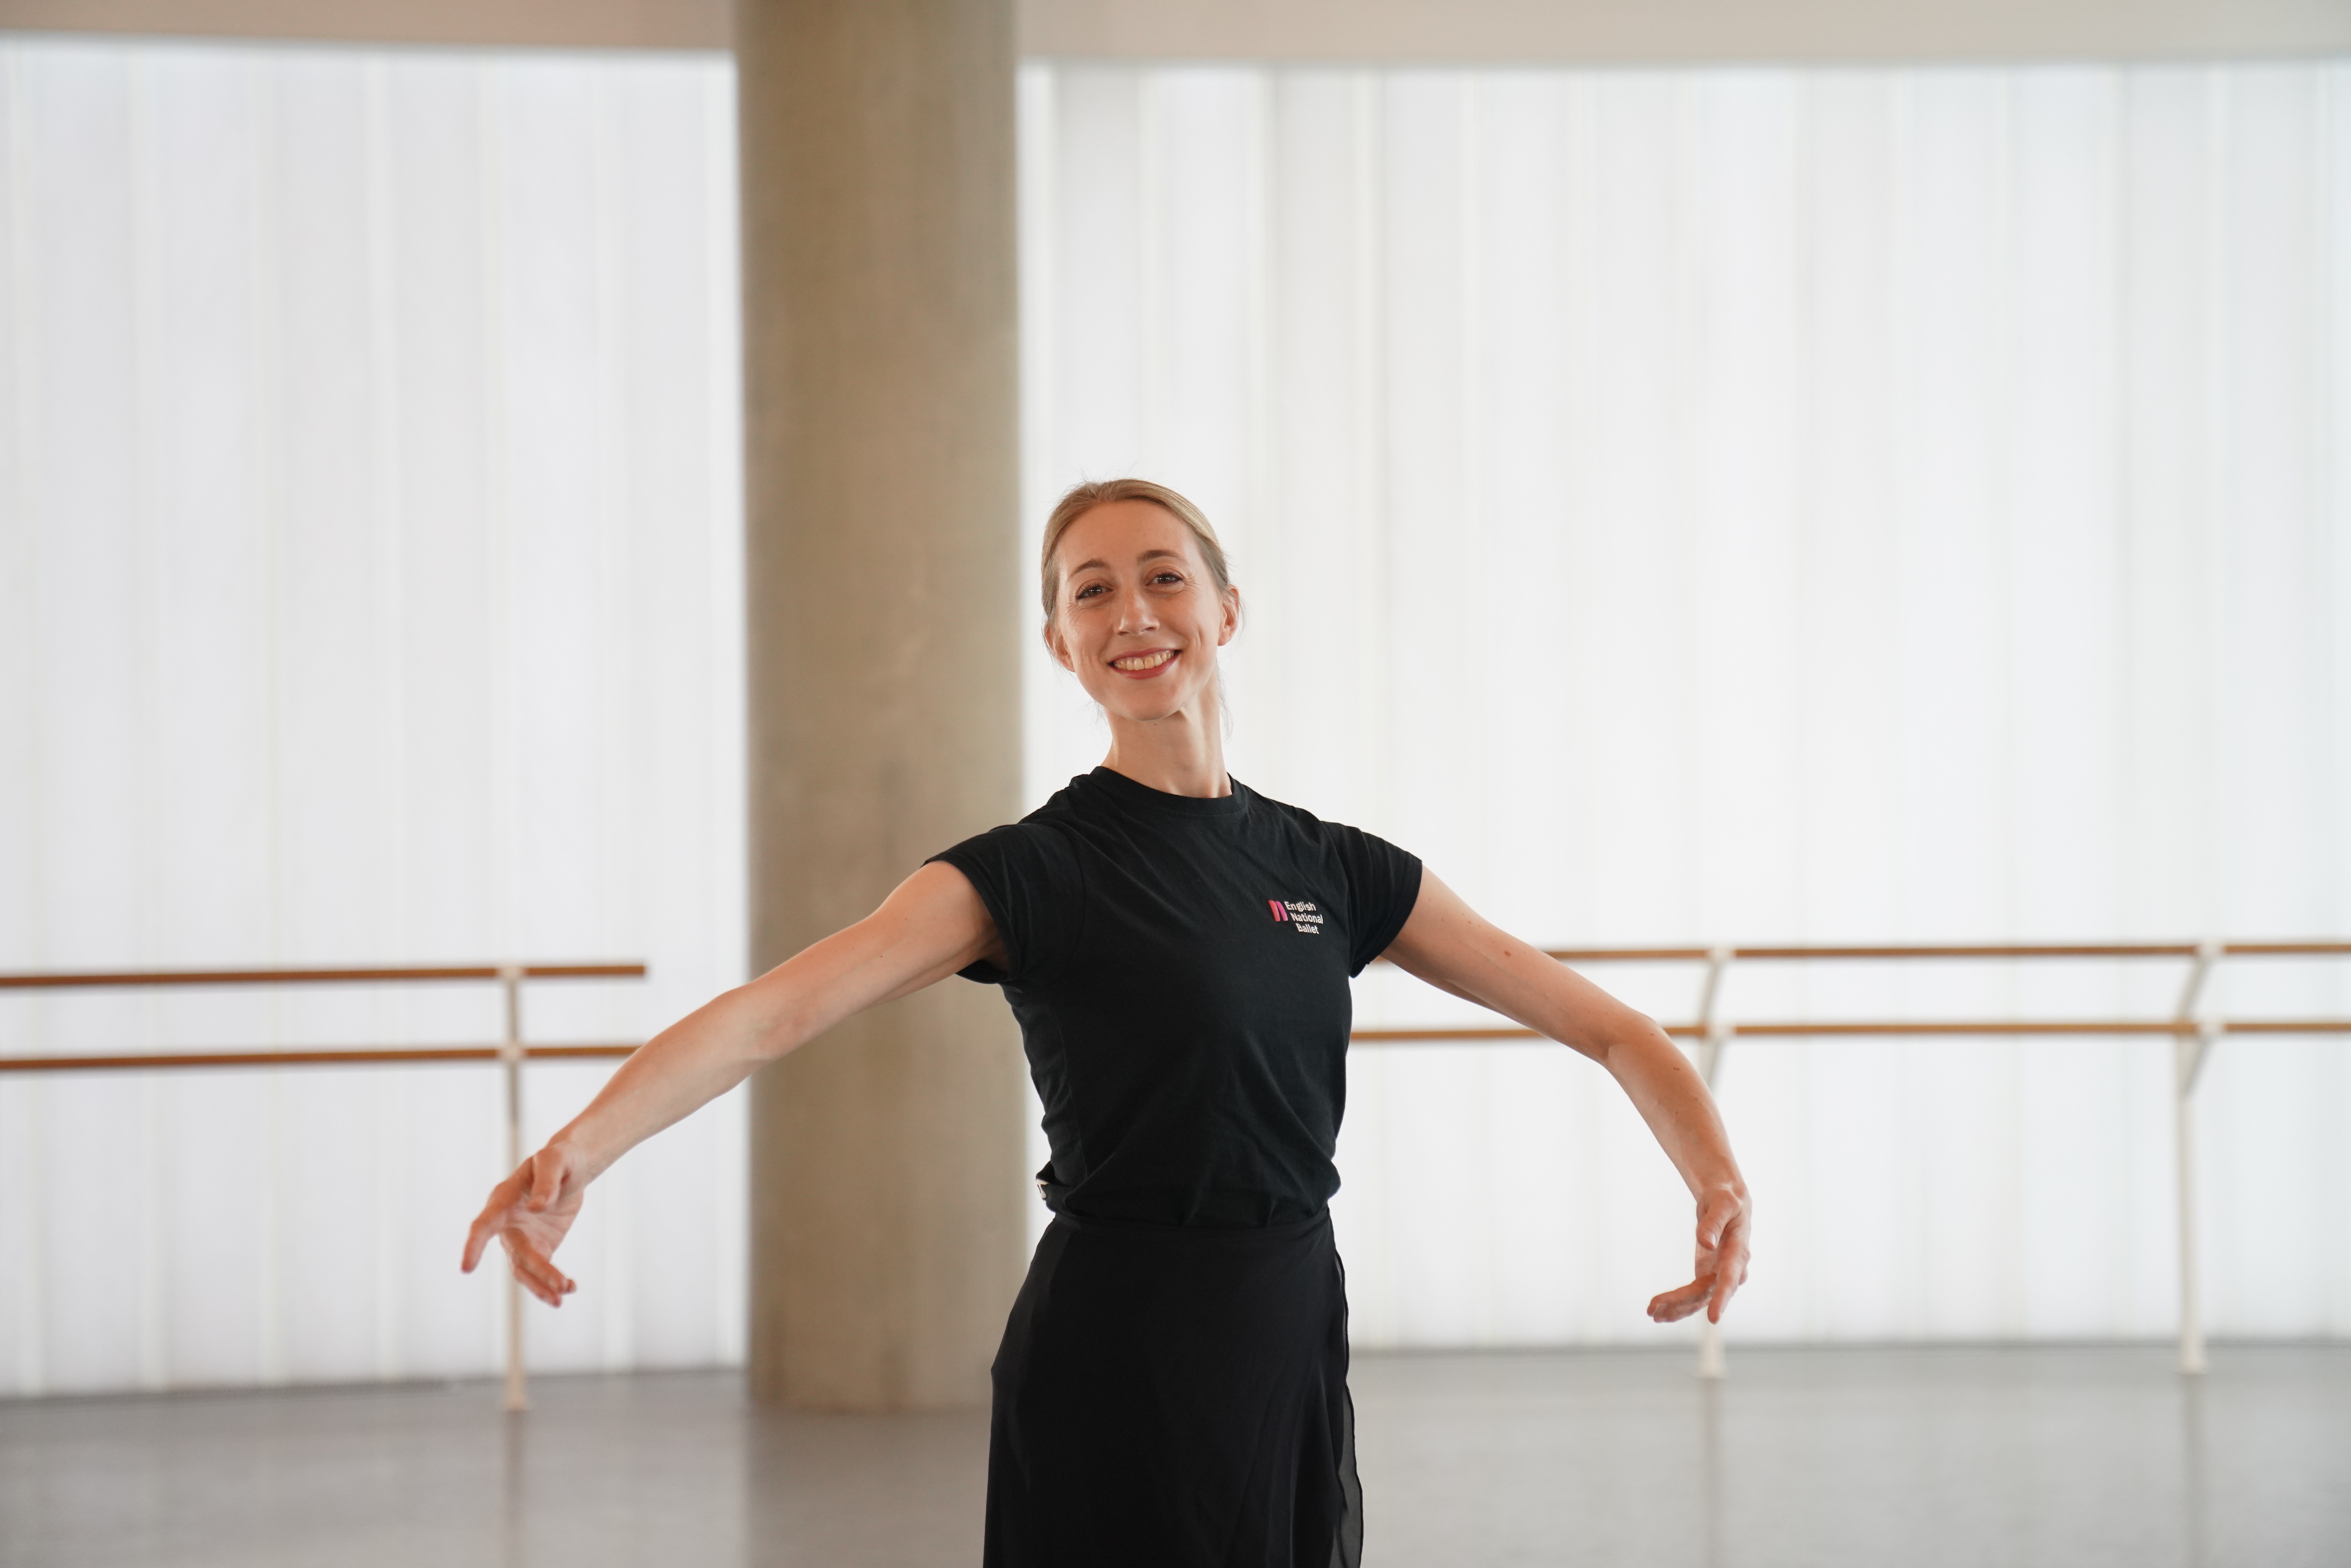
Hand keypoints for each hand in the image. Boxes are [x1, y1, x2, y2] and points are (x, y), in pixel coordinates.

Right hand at [461, 1144, 585, 1306]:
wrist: (572, 1168)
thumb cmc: (559, 1158)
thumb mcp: (555, 1159)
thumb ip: (546, 1180)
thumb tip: (537, 1207)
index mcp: (503, 1200)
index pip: (483, 1224)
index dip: (474, 1246)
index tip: (466, 1268)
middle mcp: (508, 1224)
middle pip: (517, 1255)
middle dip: (537, 1272)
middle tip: (559, 1287)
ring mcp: (523, 1238)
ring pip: (526, 1270)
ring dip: (542, 1286)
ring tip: (562, 1298)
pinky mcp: (541, 1247)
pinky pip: (542, 1270)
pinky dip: (554, 1282)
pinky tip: (570, 1288)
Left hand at [1646, 1186, 1749, 1324]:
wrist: (1727, 1204)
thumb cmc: (1726, 1201)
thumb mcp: (1722, 1204)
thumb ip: (1714, 1223)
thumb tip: (1706, 1242)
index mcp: (1739, 1252)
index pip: (1730, 1279)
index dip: (1721, 1298)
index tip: (1713, 1318)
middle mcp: (1732, 1270)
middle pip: (1706, 1292)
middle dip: (1681, 1303)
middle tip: (1654, 1308)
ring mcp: (1719, 1275)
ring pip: (1698, 1299)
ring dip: (1675, 1308)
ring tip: (1651, 1313)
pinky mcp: (1707, 1276)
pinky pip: (1693, 1296)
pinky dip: (1678, 1305)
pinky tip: (1660, 1313)